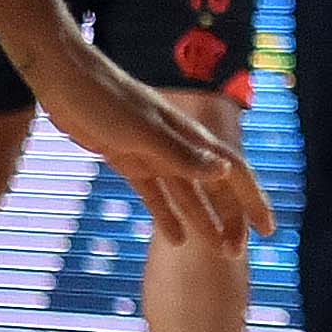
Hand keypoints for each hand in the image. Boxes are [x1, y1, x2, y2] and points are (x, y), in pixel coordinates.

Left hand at [0, 0, 272, 248]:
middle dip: (229, 219)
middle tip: (234, 253)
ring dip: (202, 221)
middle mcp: (177, 146)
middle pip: (213, 188)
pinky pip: (153, 192)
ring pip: (186, 194)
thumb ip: (181, 154)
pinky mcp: (126, 158)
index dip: (253, 201)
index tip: (267, 231)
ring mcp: (151, 153)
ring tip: (214, 251)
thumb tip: (225, 173)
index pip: (234, 172)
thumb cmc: (104, 98)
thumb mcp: (143, 131)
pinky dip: (165, 215)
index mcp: (189, 136)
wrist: (63, 79)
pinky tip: (175, 238)